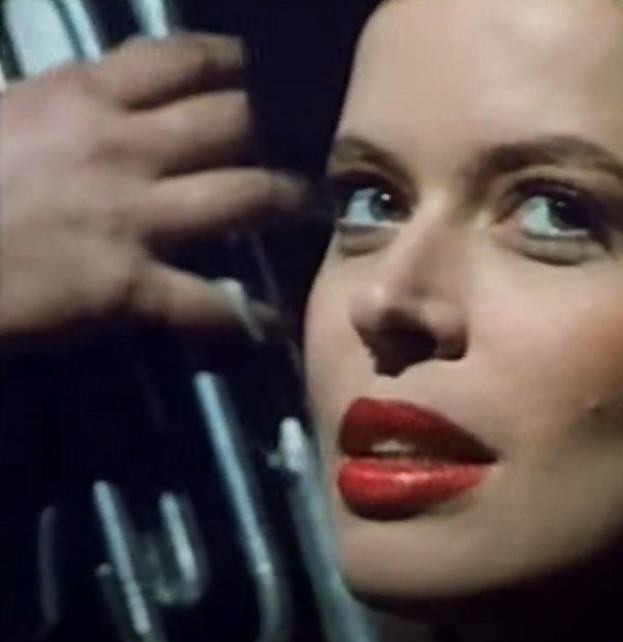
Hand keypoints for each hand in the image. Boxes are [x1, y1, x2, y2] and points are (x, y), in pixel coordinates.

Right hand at [0, 33, 314, 346]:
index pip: (181, 60)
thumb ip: (56, 105)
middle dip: (283, 128)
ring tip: (314, 209)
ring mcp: (133, 217)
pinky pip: (207, 303)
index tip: (267, 71)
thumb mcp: (1, 114)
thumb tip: (88, 100)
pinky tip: (272, 323)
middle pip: (234, 122)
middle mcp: (125, 147)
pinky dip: (246, 317)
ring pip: (245, 197)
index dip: (235, 61)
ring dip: (290, 202)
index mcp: (84, 96)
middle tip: (315, 139)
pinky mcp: (126, 286)